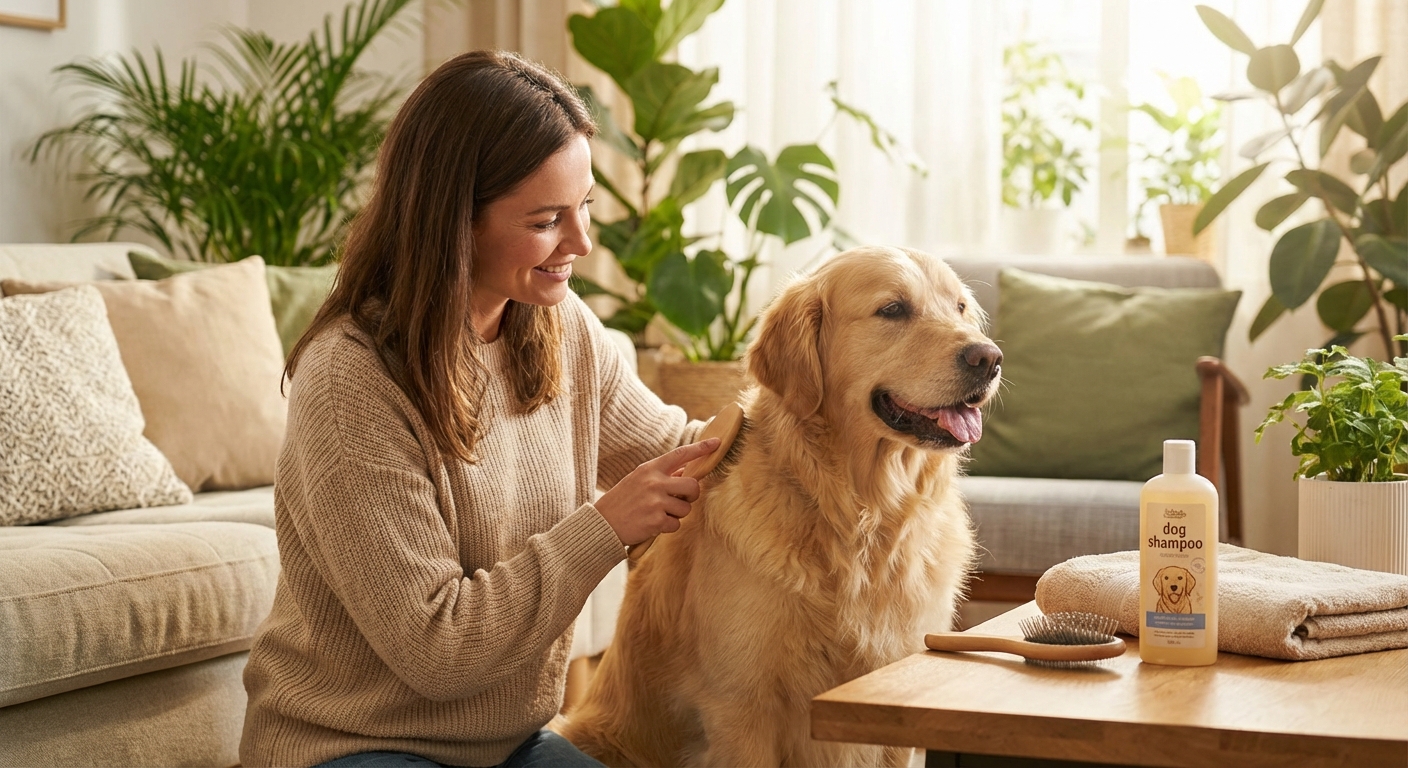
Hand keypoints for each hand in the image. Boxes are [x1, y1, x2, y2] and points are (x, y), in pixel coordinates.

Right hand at [594, 438, 720, 545]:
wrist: (602, 523)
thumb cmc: (622, 501)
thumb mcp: (638, 480)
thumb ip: (661, 476)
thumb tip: (686, 474)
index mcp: (650, 469)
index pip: (680, 455)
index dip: (700, 449)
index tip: (716, 443)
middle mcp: (654, 482)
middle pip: (692, 486)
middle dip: (691, 495)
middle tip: (680, 500)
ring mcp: (656, 502)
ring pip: (686, 508)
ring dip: (676, 514)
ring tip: (657, 513)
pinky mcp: (656, 521)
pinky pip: (676, 524)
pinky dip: (667, 527)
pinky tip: (652, 524)